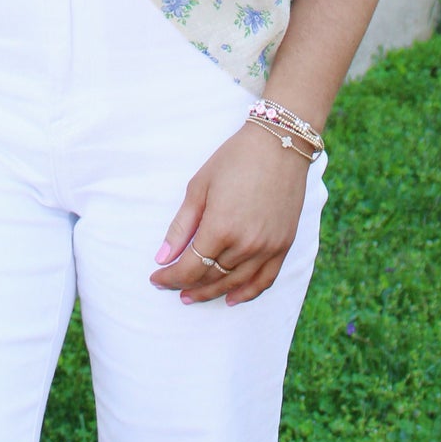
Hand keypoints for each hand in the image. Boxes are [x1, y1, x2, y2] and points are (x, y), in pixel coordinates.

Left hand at [149, 121, 310, 306]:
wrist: (279, 143)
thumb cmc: (235, 159)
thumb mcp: (200, 186)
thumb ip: (181, 226)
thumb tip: (163, 257)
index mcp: (220, 228)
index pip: (190, 268)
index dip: (170, 277)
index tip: (156, 277)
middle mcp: (245, 244)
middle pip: (211, 277)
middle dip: (187, 285)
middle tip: (172, 286)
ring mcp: (267, 247)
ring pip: (234, 283)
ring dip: (212, 292)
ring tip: (193, 295)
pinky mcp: (284, 245)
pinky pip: (265, 280)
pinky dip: (247, 293)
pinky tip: (231, 298)